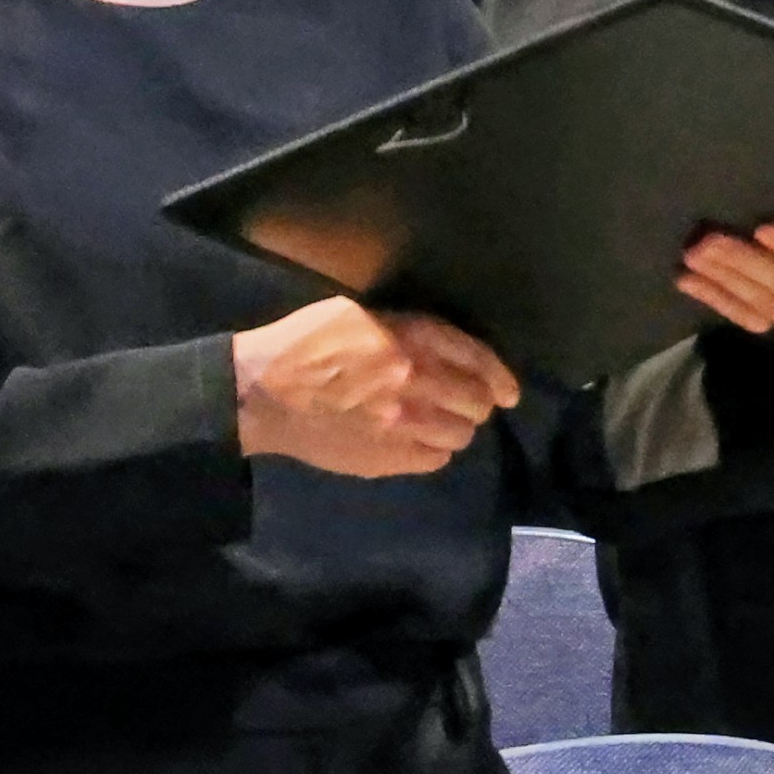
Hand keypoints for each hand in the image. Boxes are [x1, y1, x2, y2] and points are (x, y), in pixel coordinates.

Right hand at [231, 298, 521, 474]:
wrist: (264, 393)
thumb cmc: (307, 343)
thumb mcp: (360, 313)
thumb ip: (409, 330)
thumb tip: (446, 350)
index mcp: (412, 340)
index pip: (478, 360)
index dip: (500, 376)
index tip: (509, 391)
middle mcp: (417, 384)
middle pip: (476, 402)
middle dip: (476, 401)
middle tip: (463, 401)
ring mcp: (403, 427)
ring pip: (459, 435)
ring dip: (454, 427)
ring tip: (437, 421)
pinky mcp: (385, 459)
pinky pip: (433, 460)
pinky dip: (433, 450)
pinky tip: (416, 440)